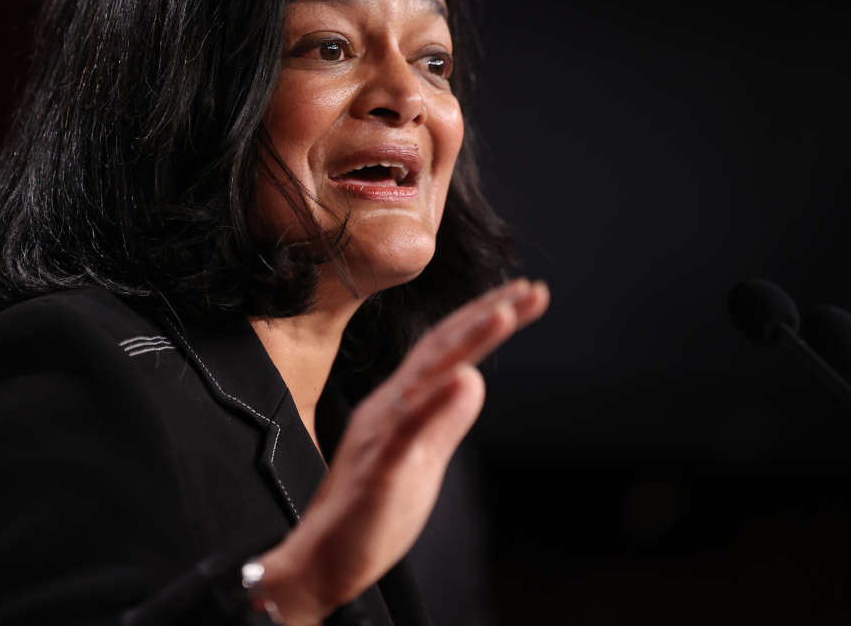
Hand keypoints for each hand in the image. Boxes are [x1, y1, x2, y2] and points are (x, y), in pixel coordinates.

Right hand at [257, 278, 548, 623]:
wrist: (321, 561)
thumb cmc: (370, 513)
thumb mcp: (423, 461)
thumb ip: (445, 420)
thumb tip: (474, 378)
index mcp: (401, 403)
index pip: (447, 350)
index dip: (485, 318)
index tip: (527, 295)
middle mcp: (390, 407)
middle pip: (440, 349)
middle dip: (486, 315)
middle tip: (530, 290)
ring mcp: (382, 436)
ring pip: (426, 378)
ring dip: (465, 342)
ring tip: (504, 313)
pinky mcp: (377, 471)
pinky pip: (405, 432)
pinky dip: (433, 402)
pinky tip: (462, 380)